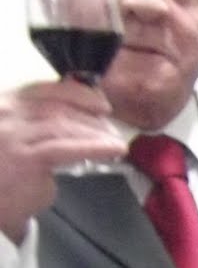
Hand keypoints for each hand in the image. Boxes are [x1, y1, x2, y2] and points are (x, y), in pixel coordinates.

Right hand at [0, 82, 126, 243]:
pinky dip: (94, 147)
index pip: (43, 89)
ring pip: (63, 126)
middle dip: (90, 116)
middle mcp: (5, 114)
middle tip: (112, 129)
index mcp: (3, 105)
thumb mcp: (18, 141)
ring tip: (115, 141)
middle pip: (56, 106)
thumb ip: (39, 128)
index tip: (100, 103)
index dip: (76, 94)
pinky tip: (113, 149)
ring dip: (95, 133)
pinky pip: (66, 148)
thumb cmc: (5, 178)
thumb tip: (78, 128)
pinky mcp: (26, 158)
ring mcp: (13, 135)